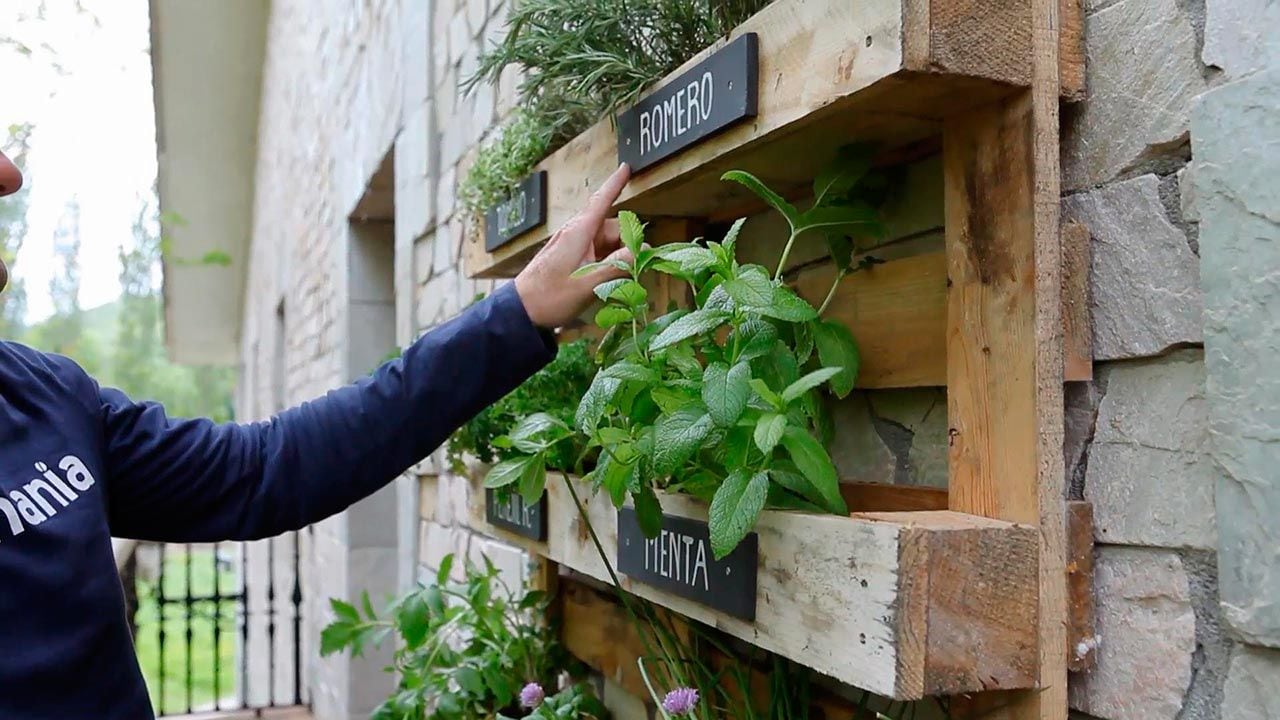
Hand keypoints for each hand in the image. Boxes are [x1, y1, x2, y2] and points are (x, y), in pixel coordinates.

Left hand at [515, 163, 632, 327]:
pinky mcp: (569, 258)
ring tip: (619, 281)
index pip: (602, 201)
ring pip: (606, 244)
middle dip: (627, 245)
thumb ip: (617, 266)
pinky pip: (596, 254)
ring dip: (617, 258)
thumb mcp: (589, 284)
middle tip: (637, 267)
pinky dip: (606, 263)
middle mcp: (576, 234)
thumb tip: (642, 250)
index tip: (627, 167)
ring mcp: (572, 246)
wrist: (522, 311)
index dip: (615, 184)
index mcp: (580, 232)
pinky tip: (607, 282)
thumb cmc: (551, 296)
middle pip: (612, 229)